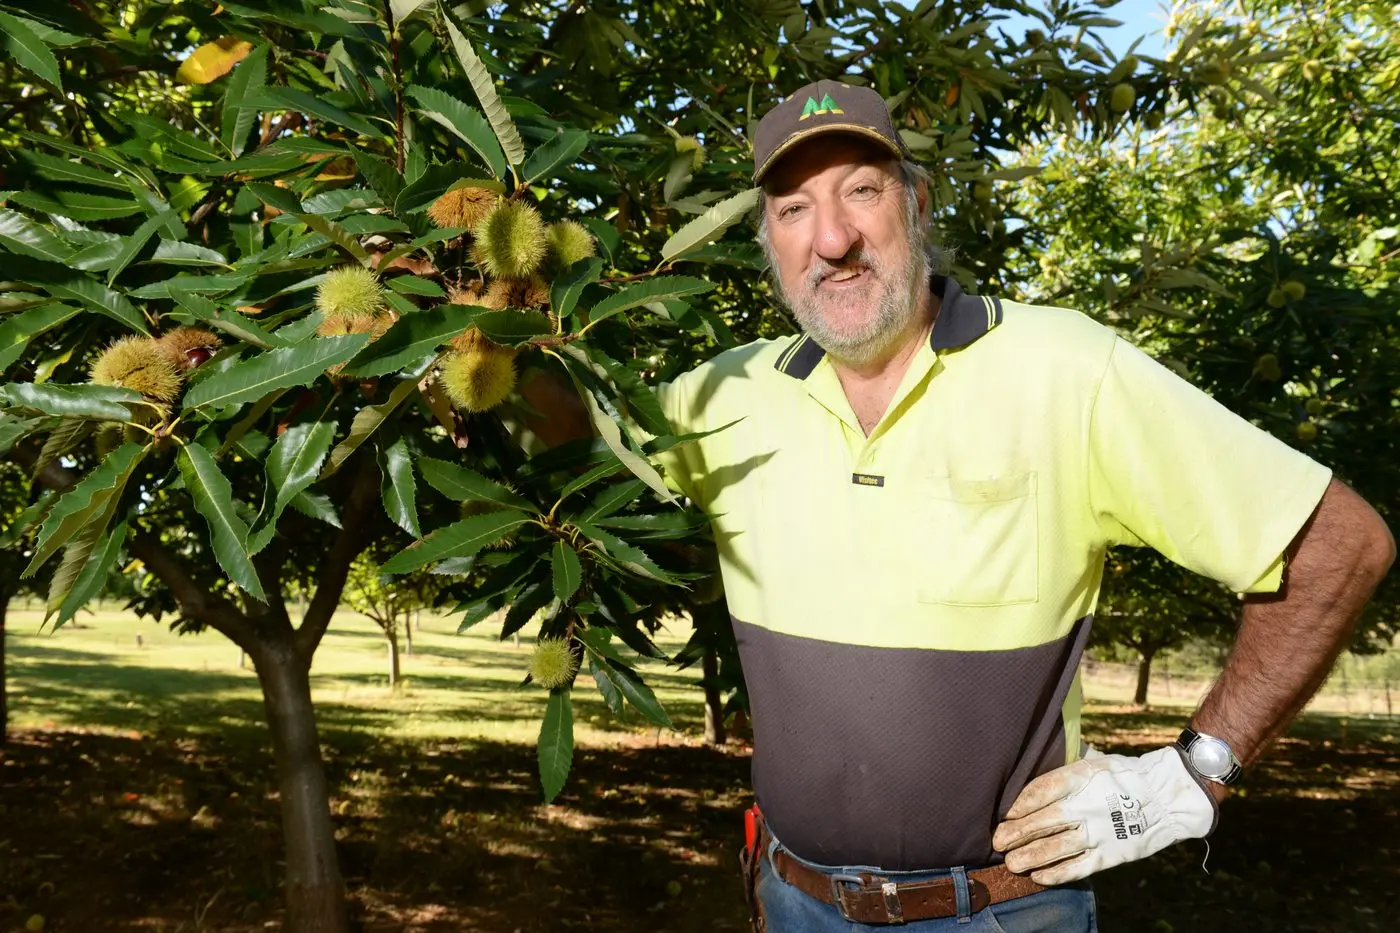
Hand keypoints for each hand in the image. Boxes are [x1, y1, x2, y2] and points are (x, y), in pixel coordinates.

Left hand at [992, 747, 1216, 884]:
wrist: (1168, 797)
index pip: (1043, 788)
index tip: (1005, 813)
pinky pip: (1079, 867)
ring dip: (1031, 856)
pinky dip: (1058, 873)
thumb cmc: (1124, 776)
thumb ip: (1066, 766)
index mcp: (1083, 776)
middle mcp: (1088, 805)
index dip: (1021, 803)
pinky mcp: (1111, 854)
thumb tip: (1035, 756)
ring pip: (1057, 846)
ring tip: (1011, 862)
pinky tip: (1038, 877)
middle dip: (1017, 832)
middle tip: (998, 841)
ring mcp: (1100, 831)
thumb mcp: (1095, 760)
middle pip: (1044, 820)